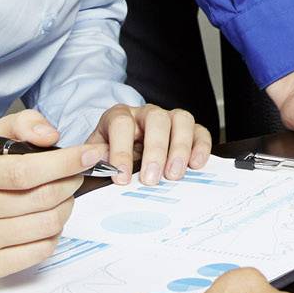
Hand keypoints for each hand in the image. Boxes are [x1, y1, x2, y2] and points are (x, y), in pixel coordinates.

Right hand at [0, 110, 105, 278]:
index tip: (89, 155)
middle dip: (70, 183)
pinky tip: (46, 219)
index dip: (63, 163)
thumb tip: (49, 136)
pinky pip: (41, 251)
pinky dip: (54, 234)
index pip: (22, 171)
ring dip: (66, 208)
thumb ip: (25, 124)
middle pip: (39, 199)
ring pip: (45, 225)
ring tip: (62, 197)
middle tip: (76, 176)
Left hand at [92, 103, 211, 184]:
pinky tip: (196, 165)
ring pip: (181, 120)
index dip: (121, 150)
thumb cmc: (110, 154)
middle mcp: (146, 113)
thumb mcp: (96, 155)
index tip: (121, 178)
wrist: (123, 153)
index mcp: (119, 116)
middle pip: (156, 119)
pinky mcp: (188, 130)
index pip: (121, 124)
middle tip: (151, 179)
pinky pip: (200, 131)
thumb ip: (95, 158)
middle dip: (155, 150)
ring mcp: (169, 119)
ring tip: (174, 174)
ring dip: (180, 148)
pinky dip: (201, 147)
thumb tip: (92, 162)